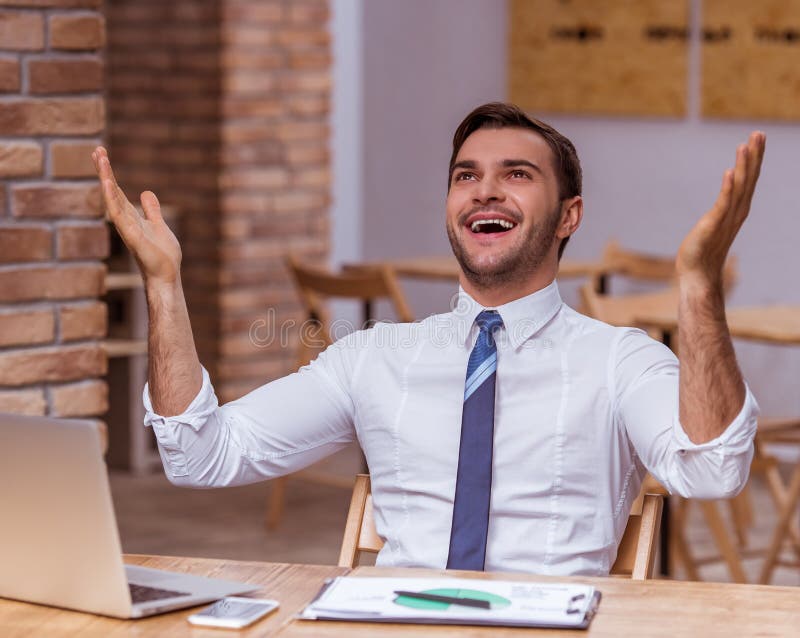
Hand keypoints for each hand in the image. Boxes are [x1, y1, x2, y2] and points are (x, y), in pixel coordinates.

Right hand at [92, 147, 181, 285]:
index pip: (118, 192)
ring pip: (114, 200)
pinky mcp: (134, 237)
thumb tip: (146, 192)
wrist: (167, 275)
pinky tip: (108, 185)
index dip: (110, 174)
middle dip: (105, 171)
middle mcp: (126, 221)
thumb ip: (152, 210)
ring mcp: (128, 228)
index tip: (102, 154)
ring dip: (107, 180)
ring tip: (101, 160)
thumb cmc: (162, 255)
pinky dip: (113, 200)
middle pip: (113, 192)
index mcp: (132, 217)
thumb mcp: (159, 225)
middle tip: (97, 150)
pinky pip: (120, 216)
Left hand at [676, 131, 765, 287]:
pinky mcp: (712, 225)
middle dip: (754, 156)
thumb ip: (722, 210)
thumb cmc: (704, 250)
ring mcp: (725, 218)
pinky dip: (726, 188)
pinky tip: (729, 172)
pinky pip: (722, 204)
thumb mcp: (715, 223)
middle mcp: (736, 211)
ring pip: (737, 187)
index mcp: (737, 209)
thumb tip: (722, 199)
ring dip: (742, 166)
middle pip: (748, 179)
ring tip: (745, 145)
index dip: (754, 159)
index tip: (758, 138)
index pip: (748, 179)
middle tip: (758, 133)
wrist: (698, 274)